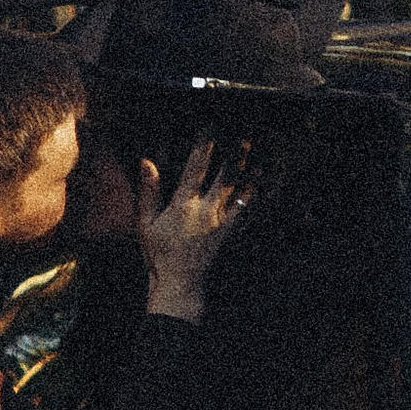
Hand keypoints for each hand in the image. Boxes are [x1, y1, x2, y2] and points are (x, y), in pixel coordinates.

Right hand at [137, 138, 250, 321]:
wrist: (180, 285)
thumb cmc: (160, 255)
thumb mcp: (146, 223)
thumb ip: (149, 191)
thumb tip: (146, 162)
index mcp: (183, 204)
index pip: (195, 166)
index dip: (204, 143)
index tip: (211, 124)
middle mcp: (206, 210)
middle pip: (225, 173)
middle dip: (235, 151)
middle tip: (244, 131)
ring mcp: (223, 222)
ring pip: (241, 189)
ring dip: (250, 169)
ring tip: (258, 151)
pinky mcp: (233, 234)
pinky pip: (249, 212)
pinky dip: (257, 196)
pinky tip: (264, 182)